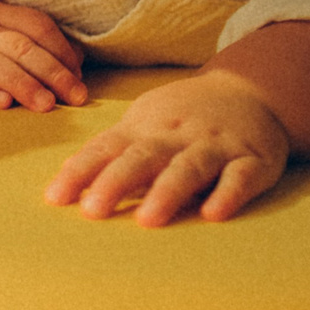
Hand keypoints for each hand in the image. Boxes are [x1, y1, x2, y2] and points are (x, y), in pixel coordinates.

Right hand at [0, 1, 86, 111]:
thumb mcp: (6, 39)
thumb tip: (79, 62)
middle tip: (76, 97)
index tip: (79, 77)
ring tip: (46, 105)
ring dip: (23, 84)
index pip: (36, 24)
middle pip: (18, 46)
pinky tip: (3, 104)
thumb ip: (42, 47)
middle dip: (52, 72)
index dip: (62, 51)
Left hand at [43, 69, 289, 225]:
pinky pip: (242, 177)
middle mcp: (177, 135)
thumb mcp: (144, 122)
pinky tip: (213, 214)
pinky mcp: (254, 160)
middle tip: (92, 211)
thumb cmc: (184, 115)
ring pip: (189, 168)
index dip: (80, 172)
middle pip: (143, 157)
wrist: (251, 89)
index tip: (55, 198)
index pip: (106, 149)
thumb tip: (68, 174)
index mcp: (145, 128)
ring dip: (167, 193)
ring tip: (147, 219)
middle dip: (115, 182)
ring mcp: (216, 146)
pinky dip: (228, 195)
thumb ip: (109, 149)